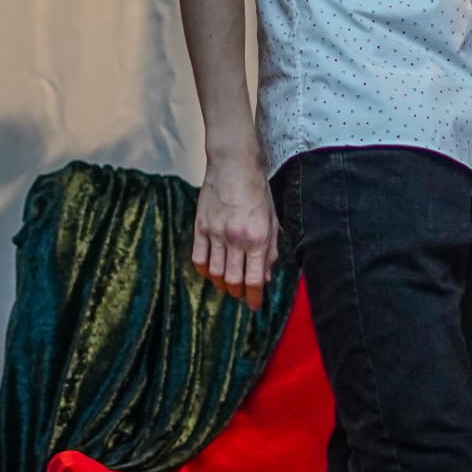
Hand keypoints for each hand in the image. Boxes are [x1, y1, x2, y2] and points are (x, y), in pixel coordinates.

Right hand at [193, 148, 276, 309]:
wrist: (234, 165)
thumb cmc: (257, 190)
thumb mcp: (272, 219)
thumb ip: (270, 249)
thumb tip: (267, 274)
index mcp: (257, 238)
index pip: (255, 278)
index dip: (254, 297)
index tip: (255, 305)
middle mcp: (235, 239)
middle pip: (232, 279)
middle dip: (238, 293)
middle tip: (242, 296)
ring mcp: (215, 234)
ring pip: (214, 272)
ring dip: (221, 284)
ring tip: (227, 286)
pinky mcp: (200, 227)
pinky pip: (198, 258)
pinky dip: (203, 270)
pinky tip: (210, 273)